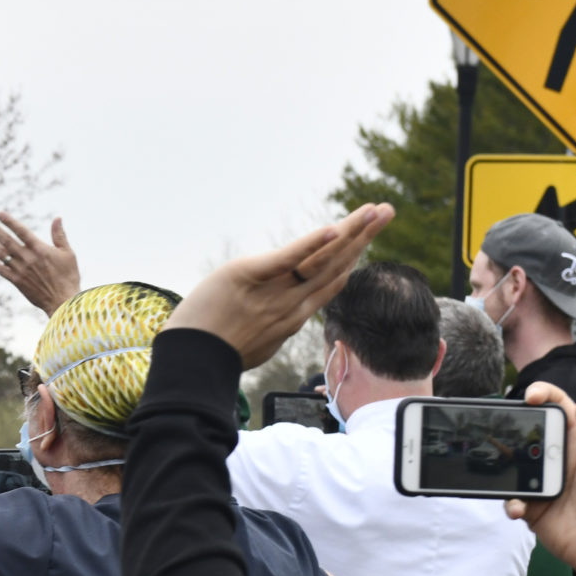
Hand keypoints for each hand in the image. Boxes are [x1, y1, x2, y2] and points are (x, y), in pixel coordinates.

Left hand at [0, 213, 80, 314]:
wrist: (63, 300)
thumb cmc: (68, 276)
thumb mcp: (68, 253)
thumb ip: (59, 235)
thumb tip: (57, 218)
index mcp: (39, 249)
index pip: (21, 231)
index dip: (9, 222)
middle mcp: (27, 258)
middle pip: (7, 240)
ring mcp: (20, 270)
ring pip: (2, 254)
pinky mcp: (17, 282)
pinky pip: (2, 271)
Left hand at [165, 205, 392, 368]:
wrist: (188, 365)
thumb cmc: (210, 357)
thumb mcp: (253, 346)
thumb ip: (271, 329)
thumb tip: (279, 325)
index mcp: (291, 319)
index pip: (329, 283)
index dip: (350, 259)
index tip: (365, 241)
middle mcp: (291, 305)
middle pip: (335, 265)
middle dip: (363, 237)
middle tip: (387, 211)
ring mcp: (273, 292)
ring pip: (322, 258)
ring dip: (352, 231)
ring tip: (376, 210)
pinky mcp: (248, 276)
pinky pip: (287, 259)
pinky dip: (312, 243)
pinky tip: (334, 228)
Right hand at [512, 386, 575, 574]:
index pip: (559, 407)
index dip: (543, 394)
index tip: (530, 397)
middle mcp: (559, 458)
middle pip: (527, 432)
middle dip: (511, 427)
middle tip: (503, 430)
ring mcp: (544, 482)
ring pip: (512, 464)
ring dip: (504, 466)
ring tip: (505, 471)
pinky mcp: (534, 508)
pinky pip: (512, 500)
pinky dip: (511, 503)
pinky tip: (520, 508)